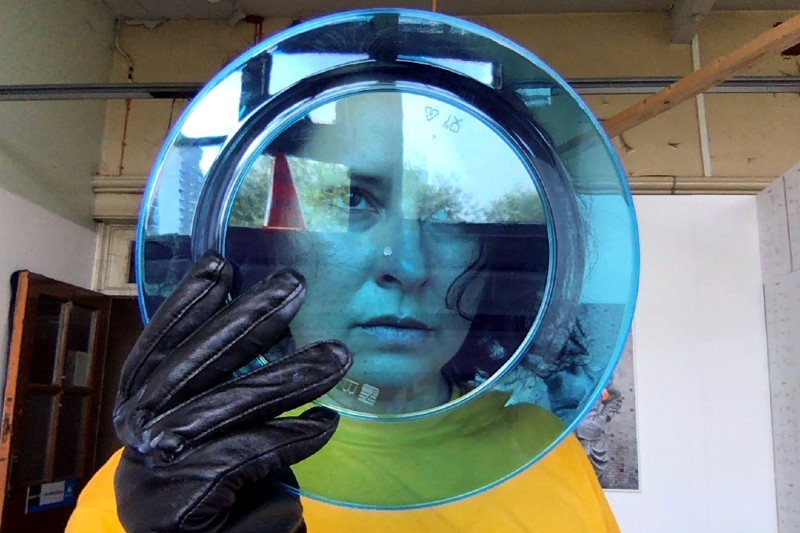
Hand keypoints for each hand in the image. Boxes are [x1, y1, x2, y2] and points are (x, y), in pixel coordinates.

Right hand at [112, 251, 351, 531]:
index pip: (158, 350)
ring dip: (290, 377)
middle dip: (246, 322)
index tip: (220, 265)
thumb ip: (226, 383)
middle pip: (193, 367)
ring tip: (338, 355)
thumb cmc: (220, 491)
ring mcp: (155, 468)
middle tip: (292, 285)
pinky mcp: (184, 499)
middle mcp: (137, 436)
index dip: (186, 306)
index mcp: (137, 412)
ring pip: (228, 407)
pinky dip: (293, 437)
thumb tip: (269, 318)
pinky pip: (251, 452)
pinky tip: (327, 423)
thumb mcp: (216, 428)